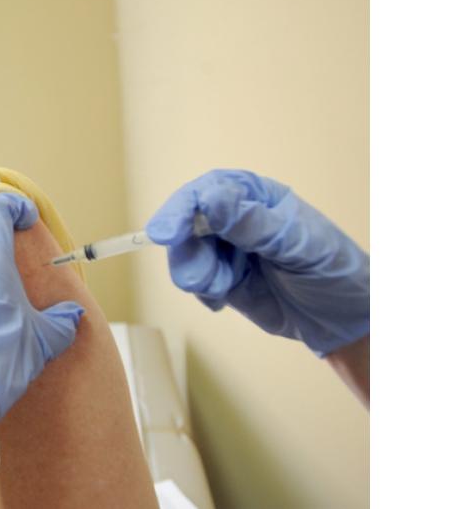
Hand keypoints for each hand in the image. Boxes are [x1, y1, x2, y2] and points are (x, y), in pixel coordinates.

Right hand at [146, 169, 368, 356]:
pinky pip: (197, 282)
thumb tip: (210, 199)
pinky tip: (225, 301)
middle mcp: (234, 218)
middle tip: (197, 280)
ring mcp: (226, 250)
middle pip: (187, 224)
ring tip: (222, 290)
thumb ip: (252, 224)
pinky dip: (205, 293)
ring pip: (187, 255)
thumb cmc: (332, 269)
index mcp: (254, 196)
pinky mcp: (222, 279)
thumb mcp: (298, 244)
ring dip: (197, 274)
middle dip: (187, 251)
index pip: (207, 192)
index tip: (165, 234)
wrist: (345, 319)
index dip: (182, 209)